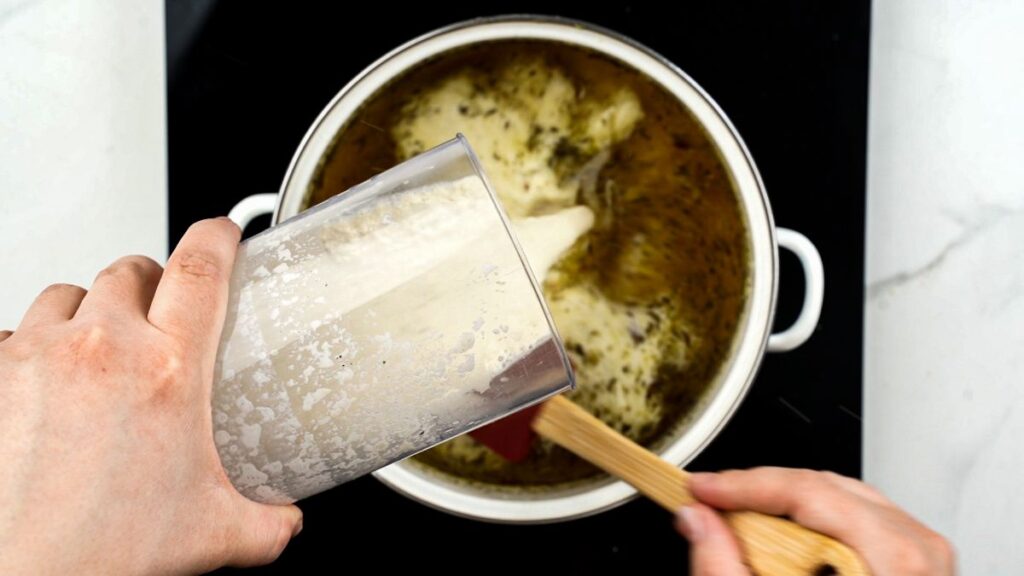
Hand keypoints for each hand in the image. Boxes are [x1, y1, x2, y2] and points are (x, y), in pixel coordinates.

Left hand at [0, 218, 301, 574]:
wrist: (22, 574)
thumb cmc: (101, 550)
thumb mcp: (212, 533)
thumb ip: (265, 522)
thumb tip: (287, 522)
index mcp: (169, 371)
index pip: (200, 268)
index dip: (217, 235)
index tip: (223, 231)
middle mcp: (103, 347)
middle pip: (131, 270)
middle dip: (150, 283)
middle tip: (157, 317)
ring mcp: (40, 354)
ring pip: (68, 293)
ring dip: (89, 311)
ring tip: (98, 350)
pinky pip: (16, 332)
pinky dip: (35, 346)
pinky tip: (48, 383)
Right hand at [674, 467, 954, 575]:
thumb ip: (720, 565)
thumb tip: (697, 520)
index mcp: (892, 562)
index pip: (806, 492)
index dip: (742, 485)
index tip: (702, 490)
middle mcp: (918, 554)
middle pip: (823, 488)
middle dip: (760, 493)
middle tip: (713, 503)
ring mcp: (924, 560)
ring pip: (842, 498)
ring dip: (787, 508)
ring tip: (742, 524)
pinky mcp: (917, 567)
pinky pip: (861, 521)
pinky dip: (816, 526)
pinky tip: (784, 541)